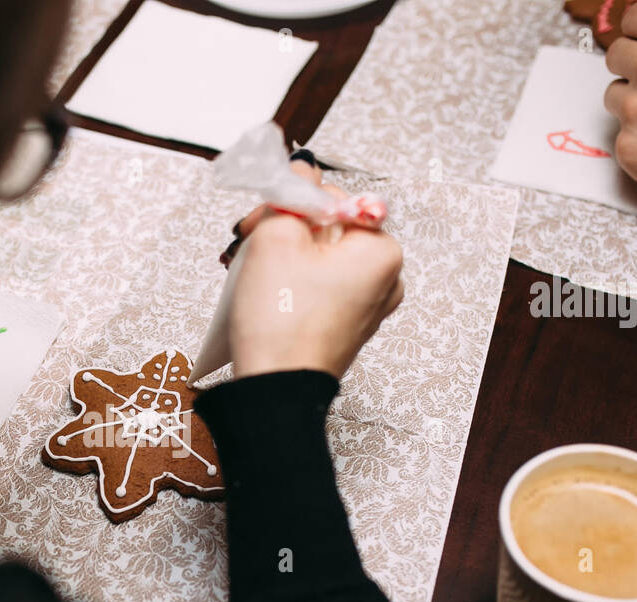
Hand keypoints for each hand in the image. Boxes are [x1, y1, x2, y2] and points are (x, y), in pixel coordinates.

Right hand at [224, 159, 403, 380]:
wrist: (273, 391)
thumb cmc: (280, 325)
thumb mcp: (276, 237)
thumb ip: (289, 194)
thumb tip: (299, 174)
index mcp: (382, 250)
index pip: (333, 197)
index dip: (290, 203)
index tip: (261, 219)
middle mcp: (385, 278)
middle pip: (327, 227)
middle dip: (285, 230)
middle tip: (250, 244)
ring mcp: (367, 305)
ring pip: (319, 257)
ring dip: (283, 255)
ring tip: (253, 272)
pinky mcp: (346, 325)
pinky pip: (318, 286)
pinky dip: (291, 282)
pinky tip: (266, 292)